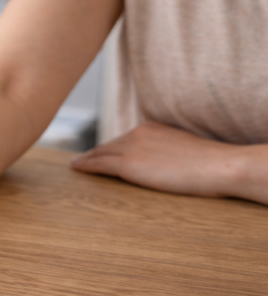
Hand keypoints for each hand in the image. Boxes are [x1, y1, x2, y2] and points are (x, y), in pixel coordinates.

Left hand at [71, 122, 240, 197]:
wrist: (219, 166)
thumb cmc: (212, 164)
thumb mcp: (186, 151)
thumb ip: (169, 153)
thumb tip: (167, 164)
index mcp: (152, 128)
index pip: (125, 139)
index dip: (110, 147)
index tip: (100, 152)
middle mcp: (138, 133)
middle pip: (109, 145)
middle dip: (95, 152)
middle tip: (80, 159)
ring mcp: (132, 147)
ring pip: (101, 154)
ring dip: (86, 159)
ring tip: (76, 165)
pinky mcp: (129, 164)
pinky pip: (100, 165)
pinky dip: (86, 165)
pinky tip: (76, 168)